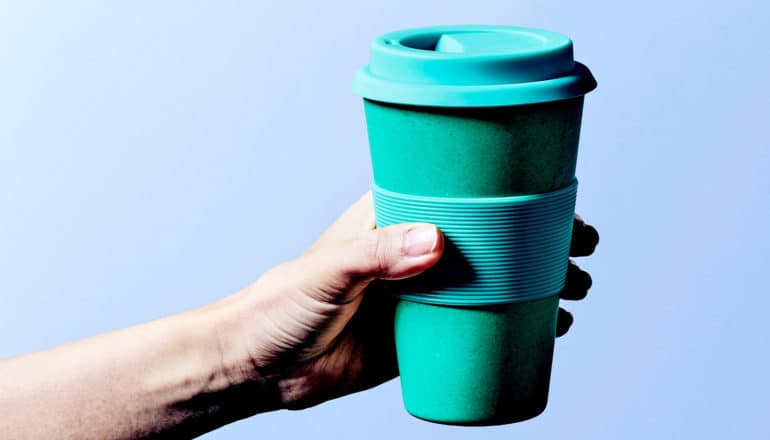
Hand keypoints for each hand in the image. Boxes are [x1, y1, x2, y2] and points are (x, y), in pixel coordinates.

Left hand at [226, 192, 598, 409]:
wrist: (261, 366)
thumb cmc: (280, 305)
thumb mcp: (328, 272)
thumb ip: (376, 256)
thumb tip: (436, 243)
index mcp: (393, 220)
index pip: (463, 197)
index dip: (513, 199)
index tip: (557, 206)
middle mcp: (413, 252)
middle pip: (491, 239)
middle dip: (540, 243)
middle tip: (579, 253)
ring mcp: (421, 295)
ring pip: (493, 282)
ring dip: (536, 284)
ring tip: (573, 292)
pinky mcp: (420, 336)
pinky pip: (477, 327)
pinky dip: (513, 327)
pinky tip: (544, 331)